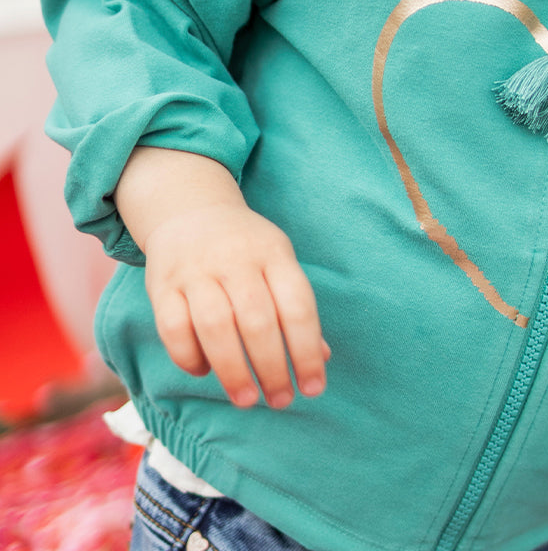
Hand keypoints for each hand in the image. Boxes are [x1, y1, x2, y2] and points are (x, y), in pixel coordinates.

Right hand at [142, 199, 328, 408]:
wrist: (192, 210)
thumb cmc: (248, 249)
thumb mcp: (279, 263)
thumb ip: (296, 308)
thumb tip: (321, 358)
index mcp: (274, 253)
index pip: (297, 306)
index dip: (307, 350)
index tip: (313, 388)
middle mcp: (237, 259)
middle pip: (258, 321)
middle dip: (272, 367)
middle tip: (281, 401)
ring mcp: (197, 270)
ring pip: (216, 327)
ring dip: (233, 370)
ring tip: (248, 399)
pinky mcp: (162, 284)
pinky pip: (174, 328)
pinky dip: (190, 357)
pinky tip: (205, 372)